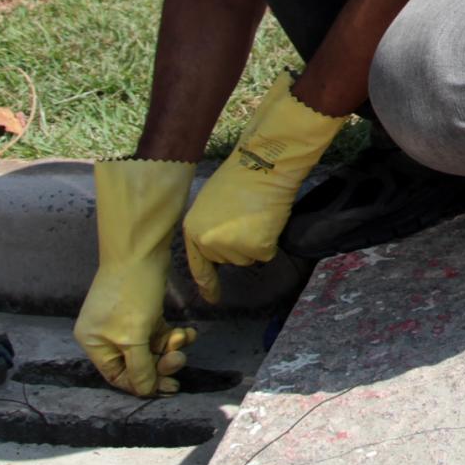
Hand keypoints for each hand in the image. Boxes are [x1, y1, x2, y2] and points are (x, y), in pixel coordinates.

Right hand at [73, 159, 196, 395]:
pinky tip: (188, 332)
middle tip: (180, 360)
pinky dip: (173, 334)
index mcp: (93, 343)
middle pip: (136, 363)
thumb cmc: (131, 293)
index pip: (118, 376)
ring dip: (170, 347)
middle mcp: (105, 334)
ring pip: (150, 347)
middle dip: (160, 363)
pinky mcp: (142, 309)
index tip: (170, 387)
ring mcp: (124, 321)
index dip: (143, 384)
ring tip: (184, 339)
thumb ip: (139, 368)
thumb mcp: (133, 336)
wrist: (141, 250)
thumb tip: (145, 391)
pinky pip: (157, 332)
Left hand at [183, 73, 345, 302]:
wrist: (262, 164)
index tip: (213, 300)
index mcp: (193, 230)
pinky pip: (266, 253)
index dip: (208, 284)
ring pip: (248, 257)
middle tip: (248, 215)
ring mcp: (231, 248)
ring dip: (256, 240)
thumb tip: (220, 244)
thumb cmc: (240, 177)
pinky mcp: (255, 249)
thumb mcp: (211, 205)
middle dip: (241, 243)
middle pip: (229, 259)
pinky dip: (271, 239)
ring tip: (257, 213)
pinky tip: (268, 219)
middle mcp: (208, 243)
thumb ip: (210, 227)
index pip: (199, 265)